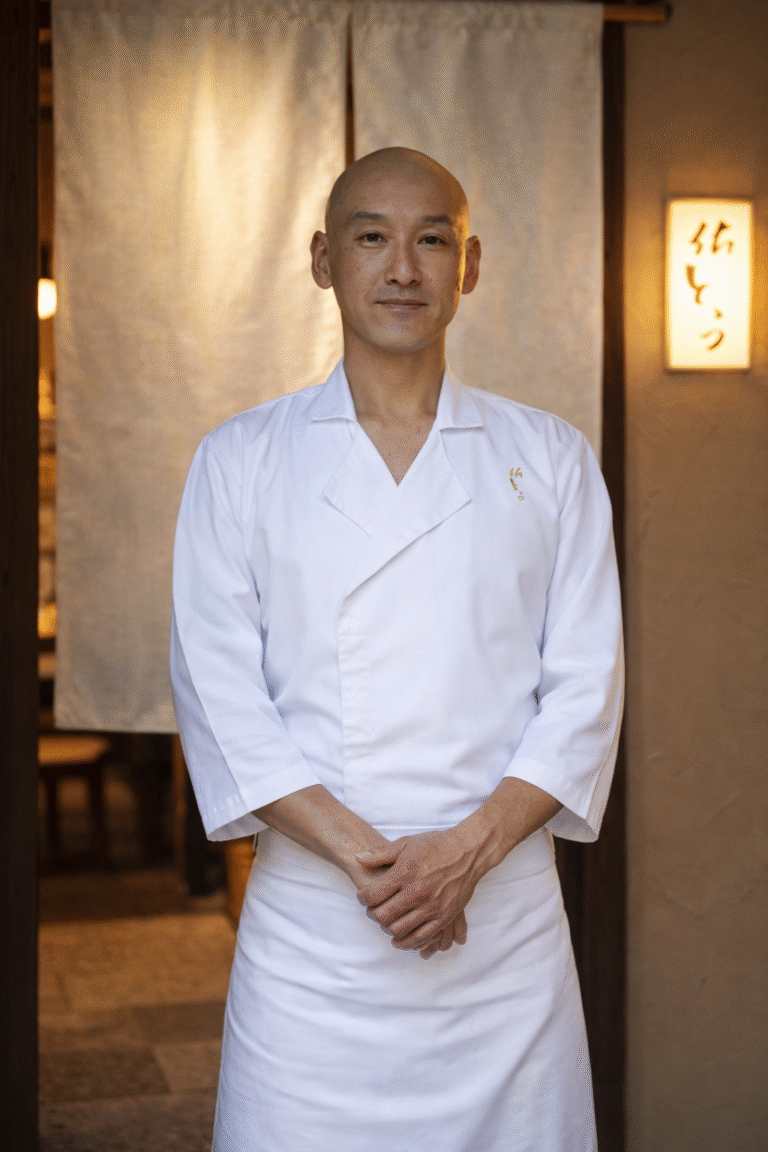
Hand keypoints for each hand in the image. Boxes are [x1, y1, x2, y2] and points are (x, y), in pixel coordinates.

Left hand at [355, 829, 482, 954]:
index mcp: (405, 873)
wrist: (468, 852)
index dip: (363, 898)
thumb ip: (381, 853)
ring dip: (387, 929)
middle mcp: (417, 892)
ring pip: (399, 929)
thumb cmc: (436, 845)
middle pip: (383, 916)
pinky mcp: (444, 917)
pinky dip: (407, 942)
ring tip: (386, 922)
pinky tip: (400, 939)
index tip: (363, 896)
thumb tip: (358, 858)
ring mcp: (432, 907)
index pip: (373, 895)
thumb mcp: (407, 843)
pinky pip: (422, 937)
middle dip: (372, 915)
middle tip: (373, 910)